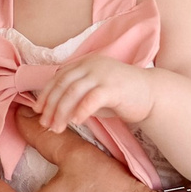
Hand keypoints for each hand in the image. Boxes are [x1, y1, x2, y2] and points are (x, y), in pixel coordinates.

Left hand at [34, 55, 154, 133]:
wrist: (153, 94)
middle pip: (63, 85)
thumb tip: (52, 110)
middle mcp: (92, 65)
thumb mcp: (94, 91)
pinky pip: (92, 99)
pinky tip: (76, 123)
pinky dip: (81, 111)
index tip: (38, 111)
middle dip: (51, 106)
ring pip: (73, 92)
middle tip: (45, 124)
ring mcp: (103, 74)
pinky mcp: (114, 87)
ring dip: (62, 112)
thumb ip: (76, 95)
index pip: (58, 77)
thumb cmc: (121, 96)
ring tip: (57, 128)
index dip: (46, 94)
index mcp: (85, 63)